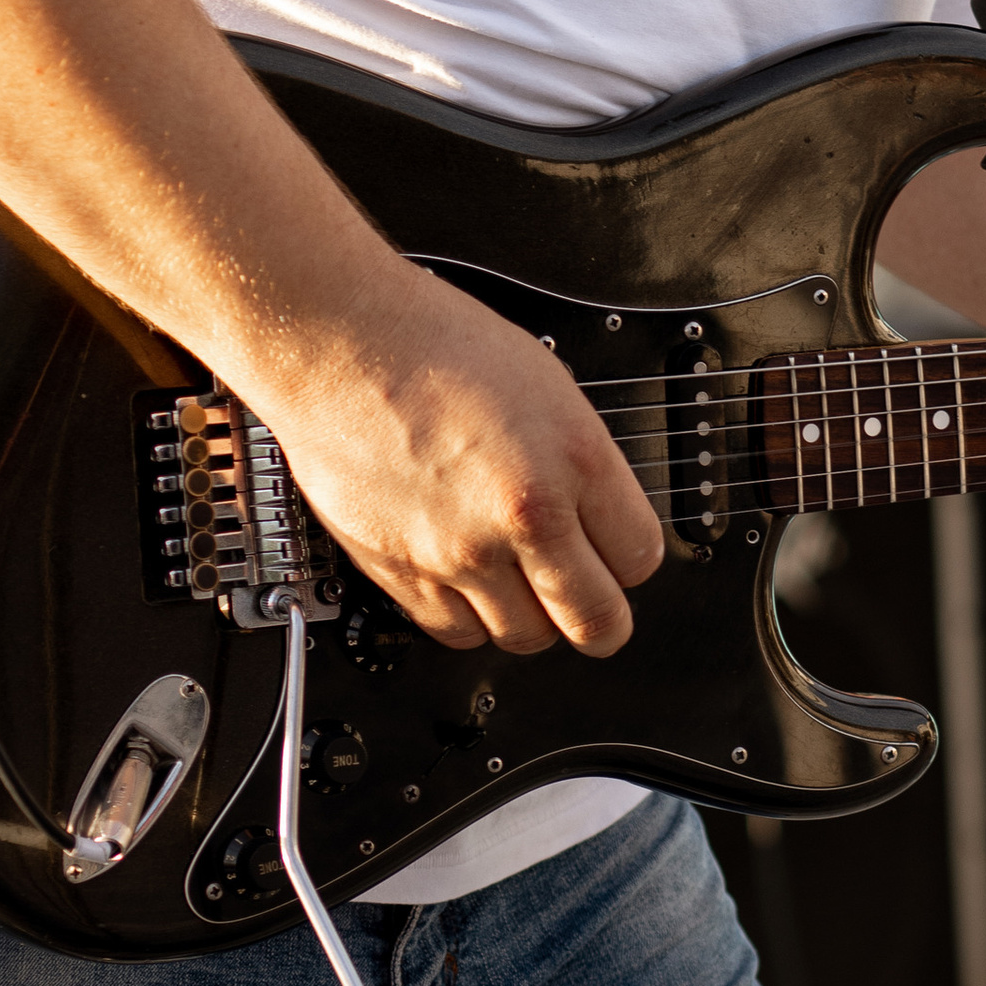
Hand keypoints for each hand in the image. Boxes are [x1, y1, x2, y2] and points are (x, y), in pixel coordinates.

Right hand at [235, 260, 666, 658]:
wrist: (346, 347)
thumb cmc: (438, 349)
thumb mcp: (550, 389)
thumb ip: (582, 466)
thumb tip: (601, 521)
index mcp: (574, 460)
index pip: (640, 558)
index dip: (631, 558)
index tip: (619, 553)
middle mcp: (523, 514)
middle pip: (594, 621)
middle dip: (602, 619)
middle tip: (592, 605)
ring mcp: (461, 551)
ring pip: (526, 638)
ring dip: (534, 619)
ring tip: (523, 585)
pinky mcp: (404, 573)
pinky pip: (457, 634)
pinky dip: (471, 619)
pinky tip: (470, 583)